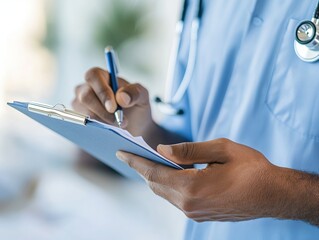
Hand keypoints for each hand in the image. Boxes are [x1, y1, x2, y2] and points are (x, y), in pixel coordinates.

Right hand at [72, 67, 152, 134]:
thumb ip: (135, 92)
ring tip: (118, 127)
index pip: (93, 76)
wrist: (135, 126)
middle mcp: (87, 88)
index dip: (101, 91)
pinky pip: (82, 125)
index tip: (113, 107)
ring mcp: (80, 104)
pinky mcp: (79, 120)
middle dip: (102, 111)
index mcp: (102, 77)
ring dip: (101, 122)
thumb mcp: (143, 97)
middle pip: (85, 96)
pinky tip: (108, 133)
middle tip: (119, 121)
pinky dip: (96, 130)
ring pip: (83, 113)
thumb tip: (121, 97)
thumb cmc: (136, 106)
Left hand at [116, 138, 279, 221]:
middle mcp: (189, 204)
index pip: (153, 172)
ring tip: (147, 161)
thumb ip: (189, 150)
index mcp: (192, 186)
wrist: (273, 194)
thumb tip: (162, 150)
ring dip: (154, 176)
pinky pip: (175, 198)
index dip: (135, 161)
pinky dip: (167, 184)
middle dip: (142, 168)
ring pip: (164, 192)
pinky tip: (168, 173)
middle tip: (131, 153)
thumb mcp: (221, 149)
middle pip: (155, 184)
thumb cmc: (251, 168)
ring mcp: (194, 212)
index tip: (120, 152)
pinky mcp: (200, 214)